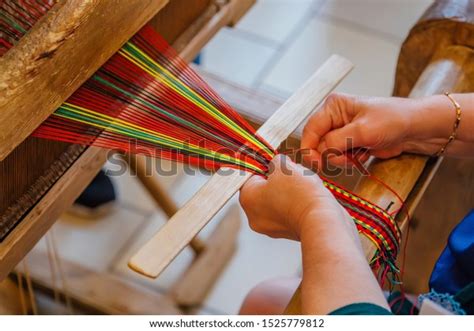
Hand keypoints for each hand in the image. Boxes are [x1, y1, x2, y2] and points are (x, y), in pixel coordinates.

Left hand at [239, 155, 356, 240]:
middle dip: (278, 179)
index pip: (249, 176)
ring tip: (302, 186)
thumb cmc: (299, 193)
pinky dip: (296, 203)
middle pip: (263, 189)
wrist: (322, 219)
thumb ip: (275, 161)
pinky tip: (306, 198)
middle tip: (291, 173)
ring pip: (276, 200)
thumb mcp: (283, 165)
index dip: (265, 166)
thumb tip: (278, 164)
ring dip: (288, 191)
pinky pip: (288, 212)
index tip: (276, 163)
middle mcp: (254, 216)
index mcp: (247, 199)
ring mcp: (270, 227)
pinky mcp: (287, 232)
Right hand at [301, 93, 452, 168]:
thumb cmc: (394, 120)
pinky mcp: (349, 143)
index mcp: (333, 106)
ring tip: (360, 153)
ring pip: (328, 154)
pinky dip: (350, 160)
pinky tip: (364, 153)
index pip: (310, 129)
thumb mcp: (363, 130)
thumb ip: (337, 141)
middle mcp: (334, 118)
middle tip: (348, 156)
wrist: (416, 129)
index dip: (309, 148)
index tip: (315, 162)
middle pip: (318, 144)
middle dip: (332, 154)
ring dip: (342, 159)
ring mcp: (341, 132)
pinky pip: (339, 158)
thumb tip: (319, 153)